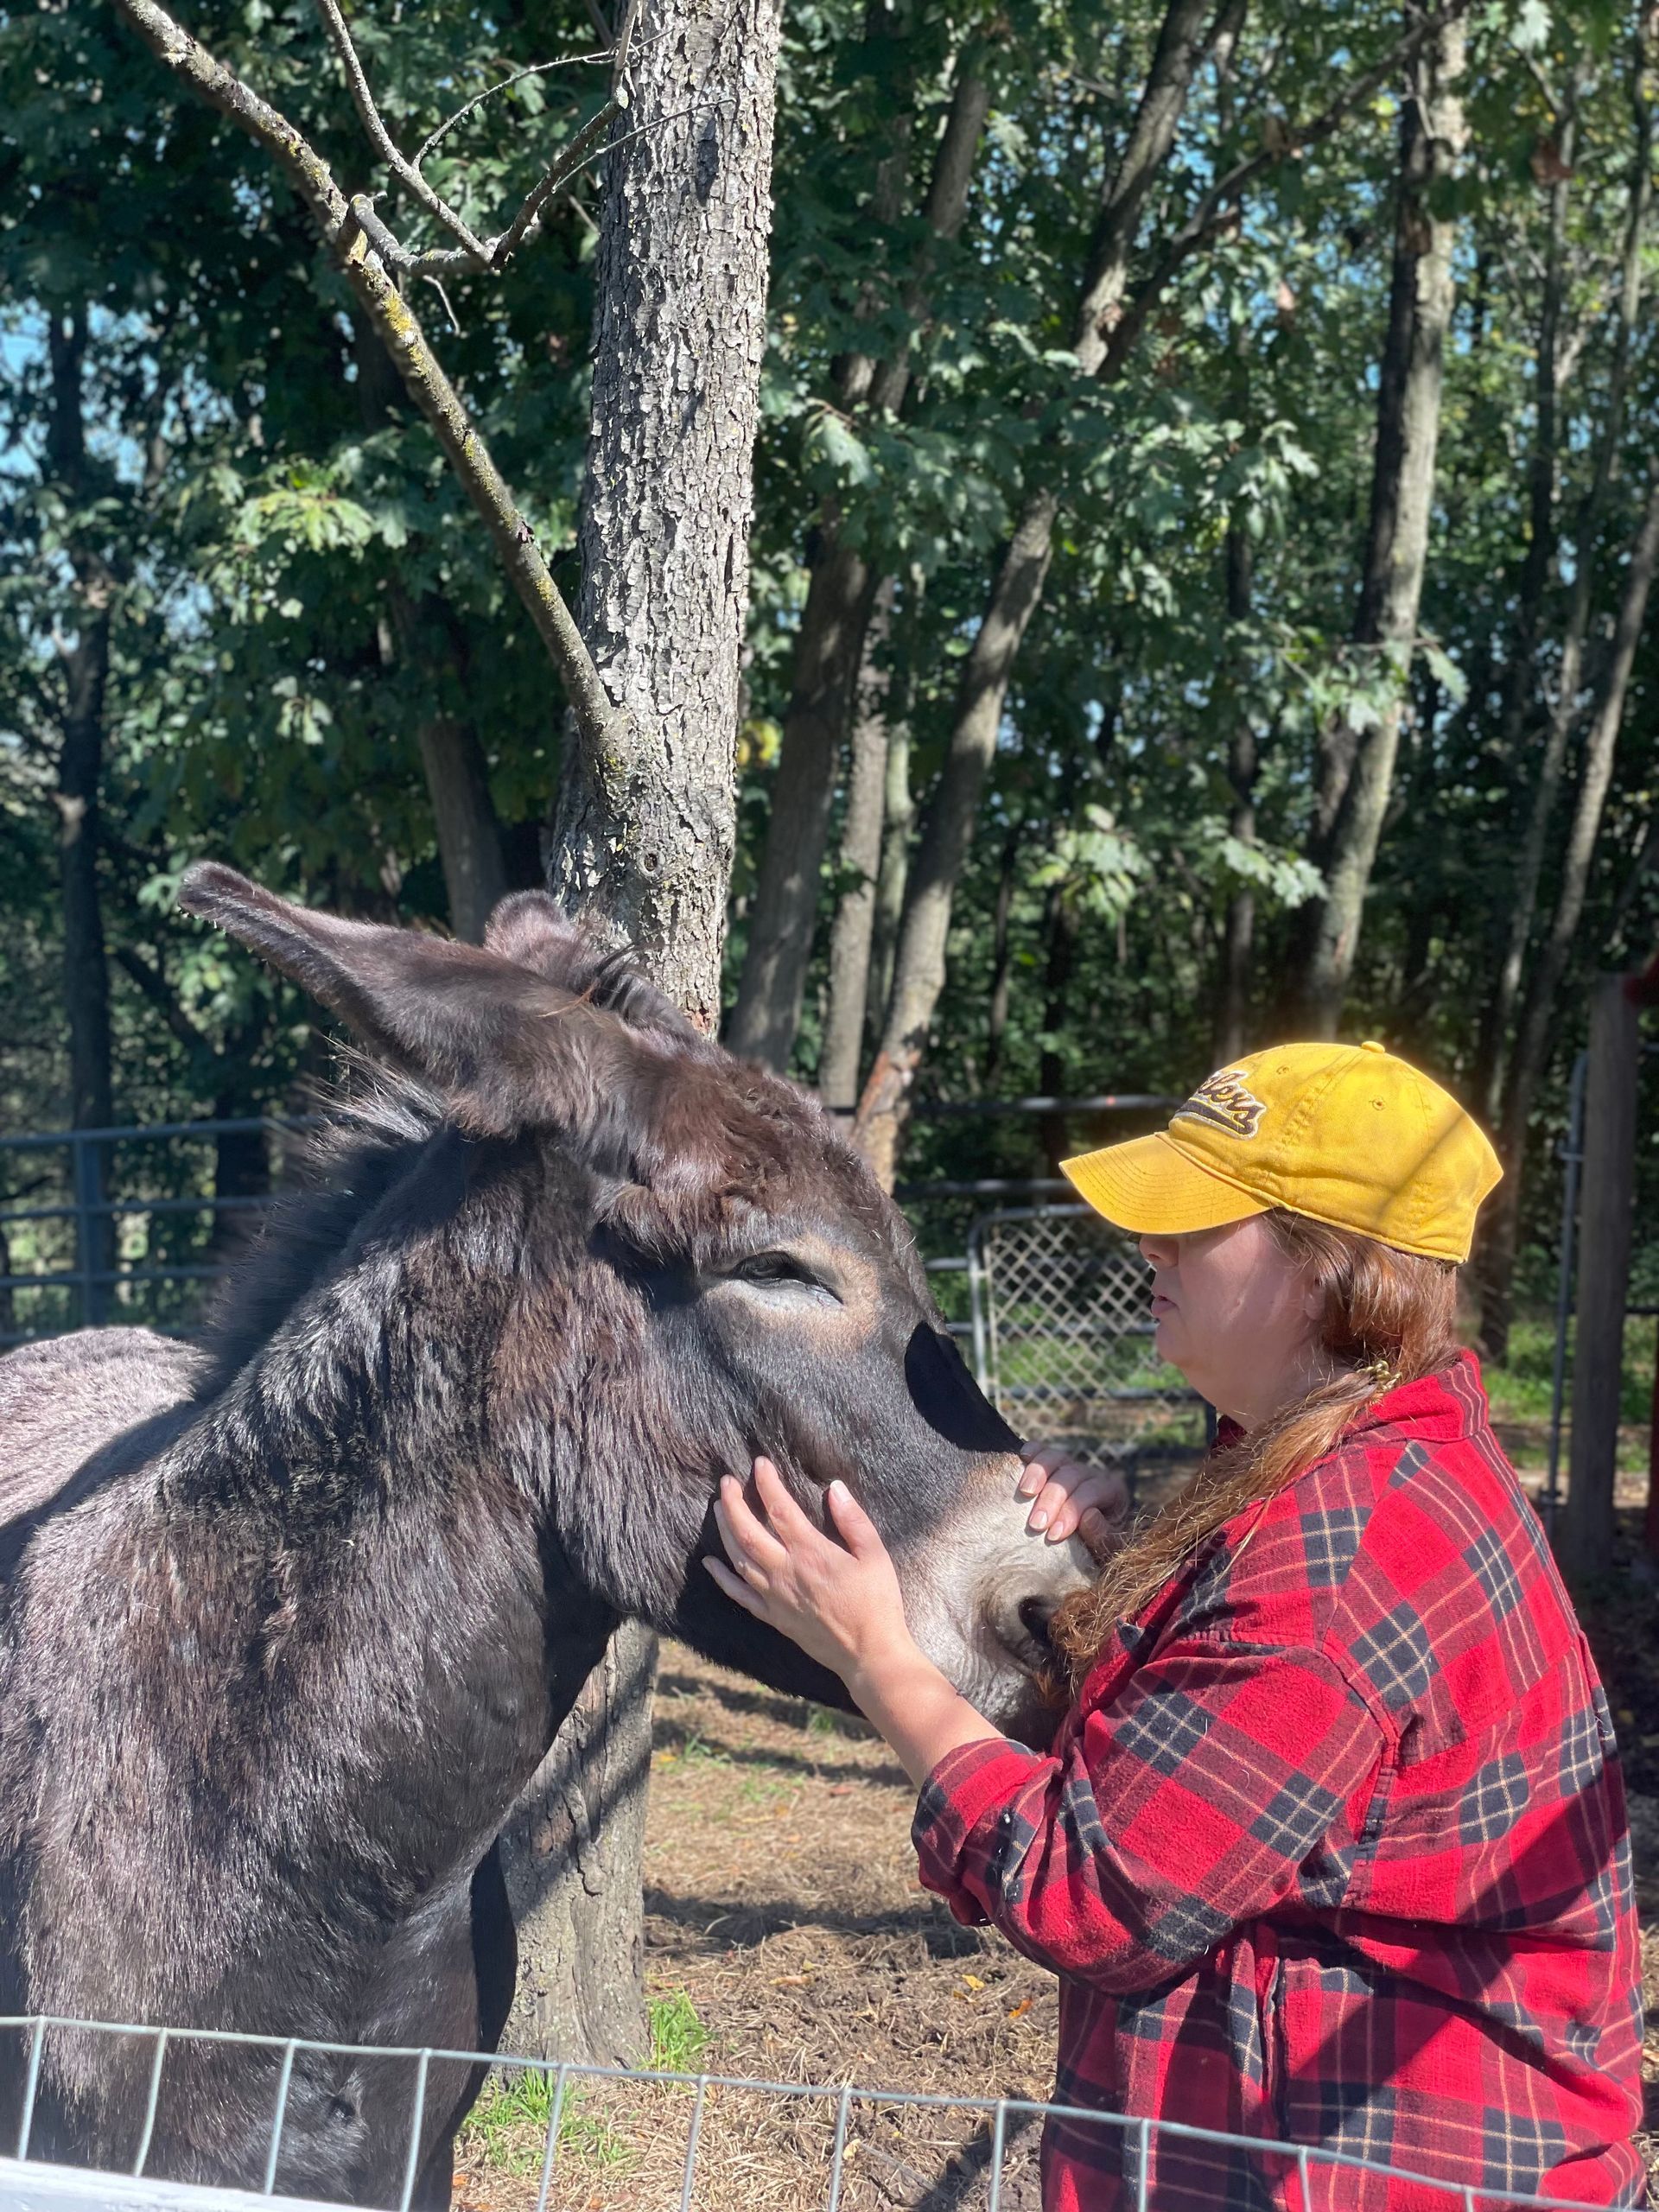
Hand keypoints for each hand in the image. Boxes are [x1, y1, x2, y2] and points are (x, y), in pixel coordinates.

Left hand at [704, 1458, 918, 1684]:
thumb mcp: (874, 1555)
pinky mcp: (773, 1617)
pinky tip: (710, 1563)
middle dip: (733, 1502)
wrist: (869, 1653)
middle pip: (747, 1531)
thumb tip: (835, 1488)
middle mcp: (786, 1572)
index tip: (760, 1463)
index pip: (780, 1509)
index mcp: (811, 1553)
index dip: (767, 1483)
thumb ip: (853, 1519)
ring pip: (738, 1558)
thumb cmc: (877, 1602)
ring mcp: (775, 1596)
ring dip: (725, 1530)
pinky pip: (739, 1595)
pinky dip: (721, 1578)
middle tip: (726, 1481)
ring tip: (718, 1508)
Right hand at [1016, 1442, 1126, 1558]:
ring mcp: (1070, 1465)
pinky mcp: (1051, 1463)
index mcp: (1111, 1490)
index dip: (1072, 1511)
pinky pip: (1041, 1450)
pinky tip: (1022, 1457)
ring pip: (1055, 1459)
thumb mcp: (1108, 1546)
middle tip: (1036, 1524)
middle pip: (1070, 1476)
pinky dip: (1032, 1451)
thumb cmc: (1098, 1545)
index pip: (1091, 1492)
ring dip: (1038, 1473)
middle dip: (1051, 1499)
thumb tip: (1089, 1516)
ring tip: (1025, 1492)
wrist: (1087, 1541)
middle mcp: (1091, 1474)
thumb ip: (1103, 1535)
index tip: (1054, 1535)